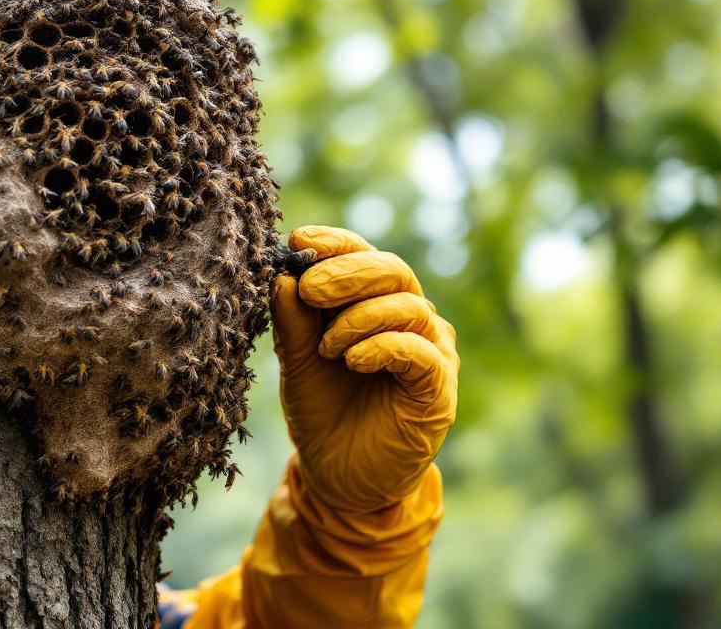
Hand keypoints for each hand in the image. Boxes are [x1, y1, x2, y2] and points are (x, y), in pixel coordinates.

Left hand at [271, 225, 458, 511]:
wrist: (340, 479)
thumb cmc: (323, 413)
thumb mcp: (298, 362)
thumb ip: (293, 321)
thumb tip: (281, 276)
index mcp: (375, 304)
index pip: (365, 255)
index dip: (336, 243)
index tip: (299, 240)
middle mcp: (410, 320)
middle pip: (392, 271)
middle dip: (347, 272)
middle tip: (311, 289)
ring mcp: (430, 351)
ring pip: (407, 306)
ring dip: (359, 318)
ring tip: (327, 348)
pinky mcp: (439, 387)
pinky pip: (419, 351)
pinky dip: (382, 346)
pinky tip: (352, 360)